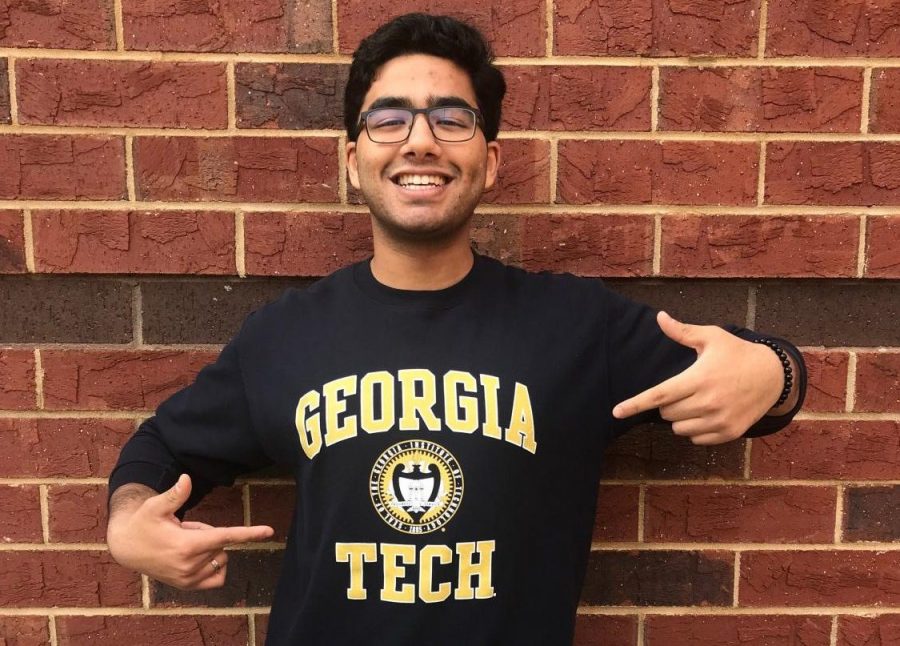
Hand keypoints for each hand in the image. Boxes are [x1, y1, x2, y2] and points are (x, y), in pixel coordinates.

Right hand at [106, 474, 273, 589]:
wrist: (127, 548)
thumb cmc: (143, 522)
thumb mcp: (156, 506)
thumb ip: (174, 495)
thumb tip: (186, 478)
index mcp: (186, 545)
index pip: (225, 536)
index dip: (249, 533)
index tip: (270, 531)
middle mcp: (189, 565)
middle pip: (221, 544)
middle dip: (209, 534)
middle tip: (185, 530)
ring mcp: (189, 579)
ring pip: (221, 558)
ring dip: (211, 550)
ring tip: (185, 543)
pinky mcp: (187, 587)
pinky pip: (217, 578)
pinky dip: (215, 566)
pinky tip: (197, 558)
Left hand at [611, 311, 783, 444]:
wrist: (773, 375)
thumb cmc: (737, 353)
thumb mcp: (711, 337)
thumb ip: (682, 332)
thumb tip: (659, 317)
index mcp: (699, 379)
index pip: (659, 395)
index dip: (635, 404)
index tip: (616, 411)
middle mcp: (708, 403)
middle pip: (666, 413)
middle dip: (668, 402)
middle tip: (686, 388)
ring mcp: (720, 420)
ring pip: (679, 429)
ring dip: (680, 417)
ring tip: (697, 400)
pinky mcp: (729, 433)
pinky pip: (696, 439)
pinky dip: (696, 429)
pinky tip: (709, 413)